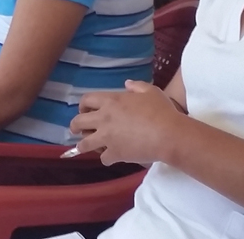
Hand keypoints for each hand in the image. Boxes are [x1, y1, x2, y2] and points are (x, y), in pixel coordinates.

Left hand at [68, 80, 186, 165]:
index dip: (83, 105)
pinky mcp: (114, 154)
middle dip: (75, 126)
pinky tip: (112, 157)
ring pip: (84, 144)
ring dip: (83, 145)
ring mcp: (107, 138)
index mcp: (111, 101)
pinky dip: (107, 158)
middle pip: (78, 122)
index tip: (84, 110)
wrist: (168, 135)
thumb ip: (137, 86)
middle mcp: (104, 119)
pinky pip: (103, 158)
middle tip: (76, 130)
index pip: (86, 99)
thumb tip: (127, 84)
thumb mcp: (151, 91)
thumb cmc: (161, 110)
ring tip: (86, 147)